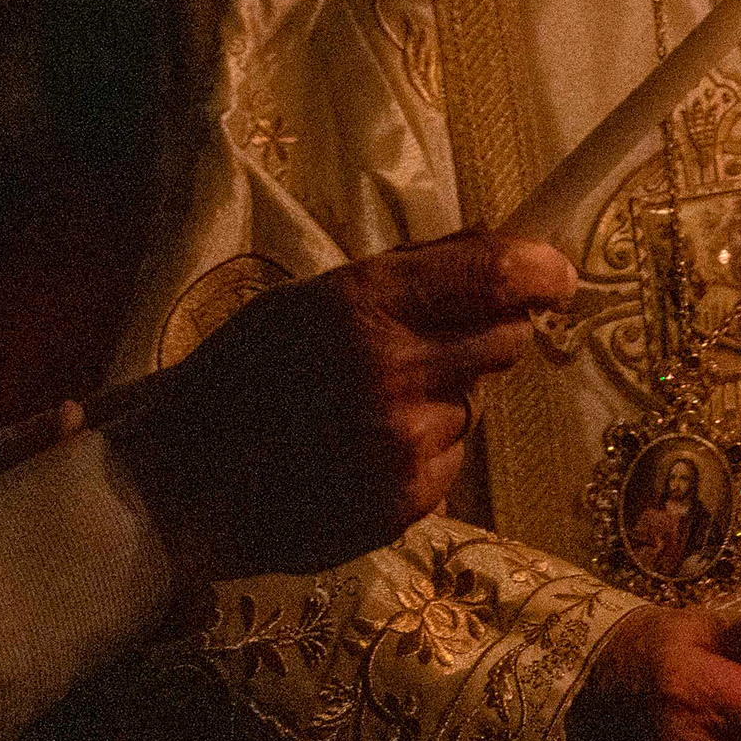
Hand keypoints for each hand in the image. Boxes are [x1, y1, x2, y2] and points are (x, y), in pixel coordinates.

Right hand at [108, 231, 574, 591]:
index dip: (540, 271)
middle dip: (489, 335)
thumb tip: (501, 238)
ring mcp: (402, 443)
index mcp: (361, 305)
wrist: (184, 484)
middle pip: (505, 340)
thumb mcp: (311, 299)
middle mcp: (391, 371)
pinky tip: (364, 451)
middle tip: (435, 345)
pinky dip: (425, 449)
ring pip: (476, 402)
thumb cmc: (243, 377)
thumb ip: (411, 269)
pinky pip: (452, 456)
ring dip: (445, 398)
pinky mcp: (407, 502)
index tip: (556, 276)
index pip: (492, 275)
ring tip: (371, 409)